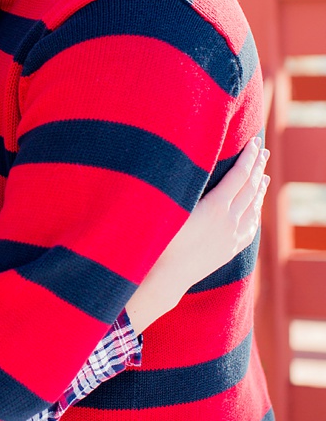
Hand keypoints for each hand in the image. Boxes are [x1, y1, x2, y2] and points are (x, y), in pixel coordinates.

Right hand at [126, 138, 268, 331]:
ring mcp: (232, 237)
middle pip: (250, 188)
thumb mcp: (169, 208)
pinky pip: (250, 228)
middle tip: (263, 150)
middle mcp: (229, 221)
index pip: (239, 176)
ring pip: (253, 208)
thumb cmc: (158, 240)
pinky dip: (255, 213)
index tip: (254, 143)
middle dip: (257, 167)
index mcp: (215, 207)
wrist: (164, 277)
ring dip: (259, 189)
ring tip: (263, 176)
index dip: (248, 158)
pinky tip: (255, 209)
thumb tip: (180, 160)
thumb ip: (182, 186)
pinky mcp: (229, 250)